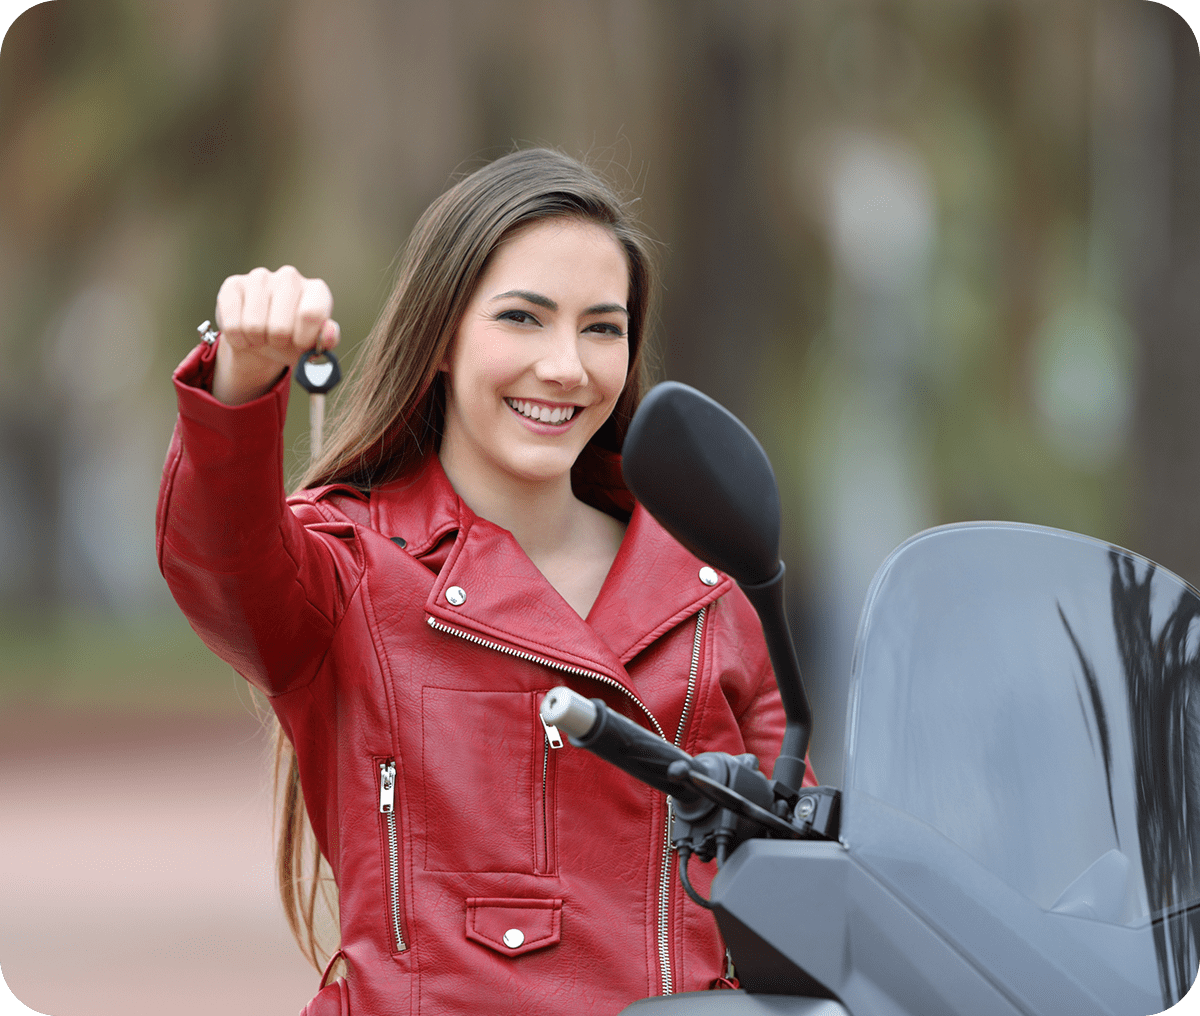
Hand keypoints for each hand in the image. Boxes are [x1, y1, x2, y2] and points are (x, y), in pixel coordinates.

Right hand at [211, 265, 340, 404]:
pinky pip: (232, 324)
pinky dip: (237, 338)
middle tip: (278, 340)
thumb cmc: (294, 340)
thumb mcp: (313, 346)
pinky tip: (244, 331)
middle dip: (278, 342)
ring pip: (253, 326)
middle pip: (280, 326)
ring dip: (257, 340)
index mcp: (317, 291)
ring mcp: (260, 277)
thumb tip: (330, 332)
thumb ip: (327, 341)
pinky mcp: (233, 284)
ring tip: (262, 335)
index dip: (303, 339)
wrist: (263, 338)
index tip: (300, 345)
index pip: (311, 315)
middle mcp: (290, 277)